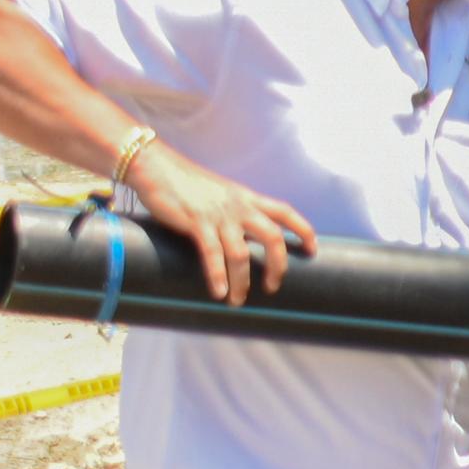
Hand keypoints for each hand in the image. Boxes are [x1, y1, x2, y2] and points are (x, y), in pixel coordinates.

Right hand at [123, 144, 316, 303]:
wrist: (156, 167)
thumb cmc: (187, 184)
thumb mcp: (222, 194)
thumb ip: (237, 212)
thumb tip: (245, 236)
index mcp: (248, 198)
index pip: (286, 212)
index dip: (303, 230)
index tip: (312, 249)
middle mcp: (239, 207)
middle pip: (272, 238)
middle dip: (277, 266)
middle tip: (273, 286)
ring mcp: (219, 215)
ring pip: (241, 254)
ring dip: (242, 282)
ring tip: (237, 301)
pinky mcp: (197, 223)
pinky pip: (212, 254)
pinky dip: (217, 276)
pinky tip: (219, 292)